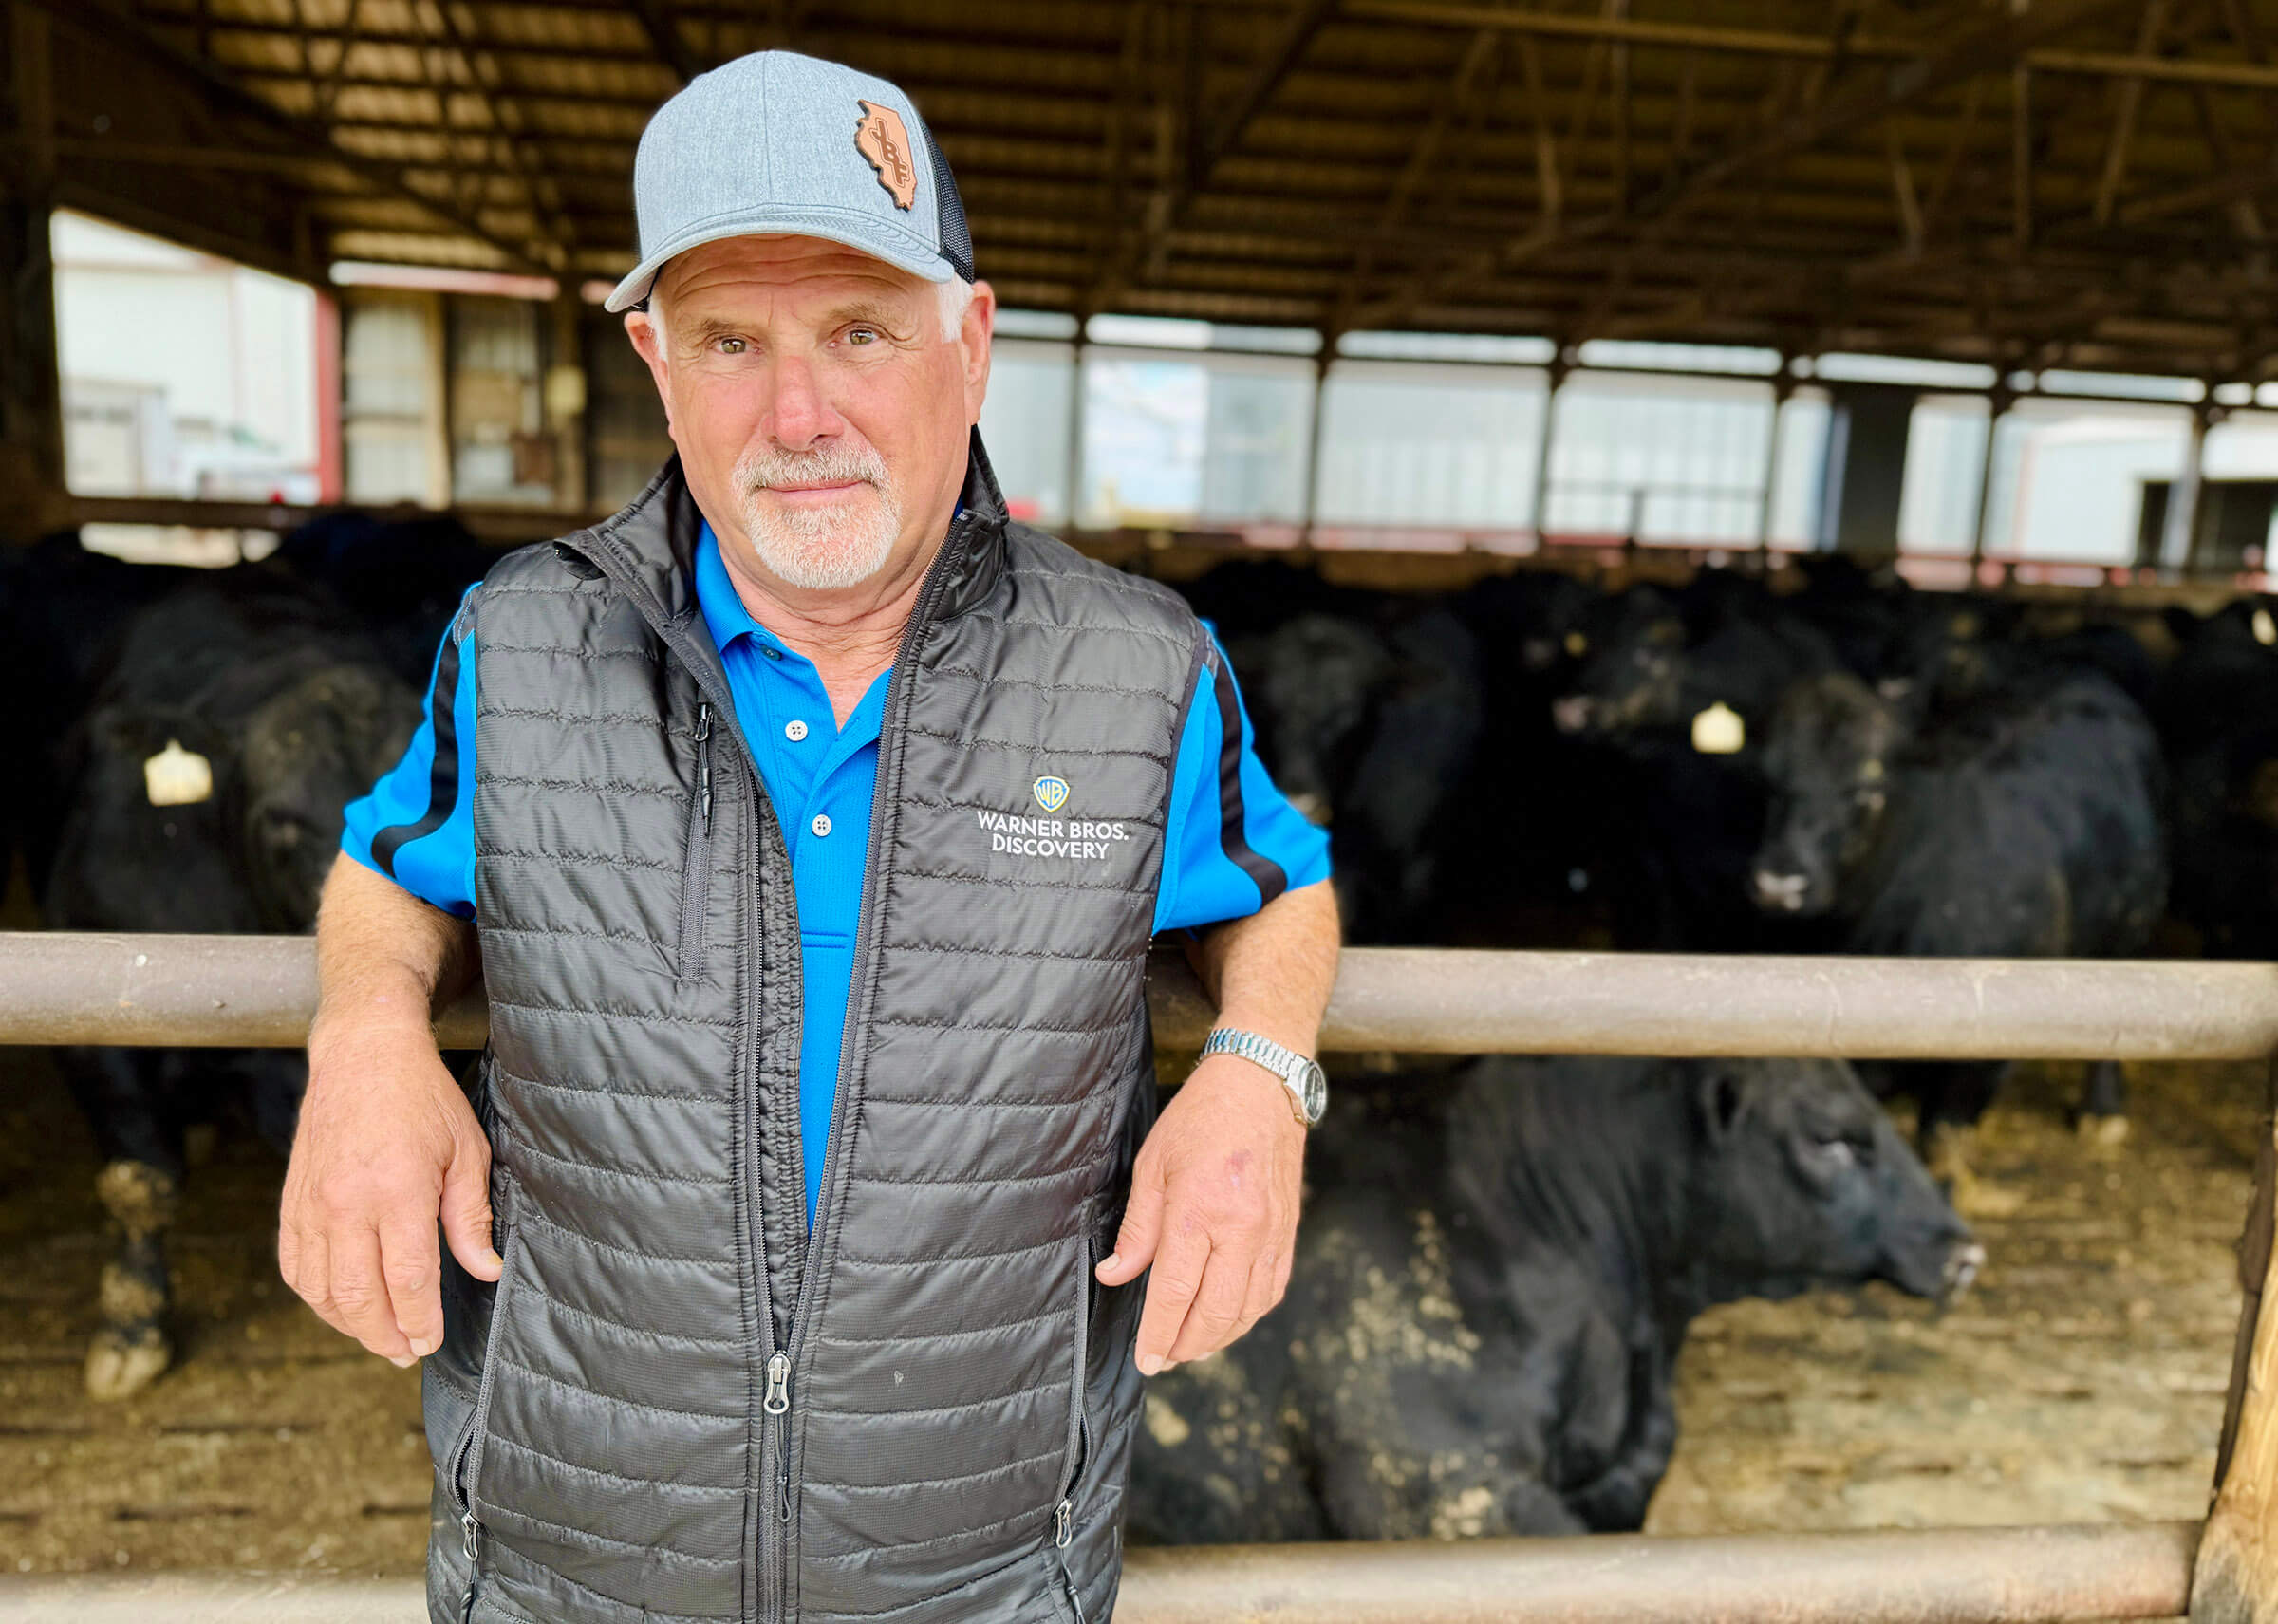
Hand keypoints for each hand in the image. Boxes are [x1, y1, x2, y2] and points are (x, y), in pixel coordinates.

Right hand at [278, 1022, 499, 1365]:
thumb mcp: (467, 1151)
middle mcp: (346, 1204)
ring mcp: (312, 1204)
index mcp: (396, 1191)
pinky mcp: (292, 1201)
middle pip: (358, 1297)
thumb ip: (471, 1217)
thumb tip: (486, 1271)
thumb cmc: (423, 1099)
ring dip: (349, 1324)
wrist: (363, 1054)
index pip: (407, 1280)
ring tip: (380, 1336)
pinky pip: (295, 1266)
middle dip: (385, 1335)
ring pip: (320, 1290)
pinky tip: (339, 1306)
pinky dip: (315, 1297)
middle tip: (408, 1352)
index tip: (432, 1341)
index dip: (421, 1320)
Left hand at [1094, 1054, 1304, 1373]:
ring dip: (1219, 1337)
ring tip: (1192, 1347)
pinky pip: (1273, 1289)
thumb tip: (1114, 1276)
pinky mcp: (1289, 1230)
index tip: (1146, 1361)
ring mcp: (1272, 1232)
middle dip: (1187, 1345)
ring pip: (1248, 1308)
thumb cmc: (1199, 1118)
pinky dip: (1249, 1314)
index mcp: (1199, 1210)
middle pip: (1216, 1311)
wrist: (1262, 1084)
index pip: (1176, 1292)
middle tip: (1165, 1360)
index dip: (1159, 1334)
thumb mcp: (1152, 1166)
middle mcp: (1242, 1228)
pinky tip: (1229, 1320)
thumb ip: (1137, 1229)